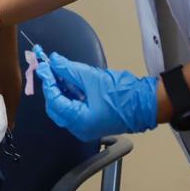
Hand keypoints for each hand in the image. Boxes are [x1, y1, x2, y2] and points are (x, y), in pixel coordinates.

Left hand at [33, 45, 157, 141]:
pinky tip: (68, 81)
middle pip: (56, 107)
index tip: (44, 65)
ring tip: (59, 72)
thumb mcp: (92, 78)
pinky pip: (73, 110)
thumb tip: (54, 62)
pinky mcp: (90, 123)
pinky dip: (69, 96)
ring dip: (59, 90)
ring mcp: (85, 128)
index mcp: (80, 121)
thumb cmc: (123, 93)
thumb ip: (69, 70)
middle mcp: (80, 129)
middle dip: (51, 87)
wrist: (146, 104)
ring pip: (63, 109)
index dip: (48, 81)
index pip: (54, 100)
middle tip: (50, 68)